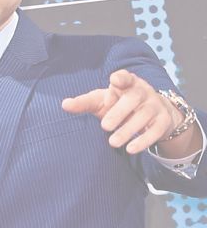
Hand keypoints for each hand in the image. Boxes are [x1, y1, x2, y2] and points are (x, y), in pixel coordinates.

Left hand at [61, 69, 183, 155]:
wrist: (152, 114)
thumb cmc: (120, 105)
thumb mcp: (101, 102)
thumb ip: (84, 103)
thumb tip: (64, 104)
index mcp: (127, 84)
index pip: (126, 77)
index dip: (121, 77)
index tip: (114, 80)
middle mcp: (143, 92)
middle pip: (134, 98)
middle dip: (119, 112)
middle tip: (104, 126)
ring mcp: (155, 106)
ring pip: (144, 115)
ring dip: (128, 129)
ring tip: (113, 142)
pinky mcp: (163, 121)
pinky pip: (156, 130)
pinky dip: (144, 141)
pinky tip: (131, 149)